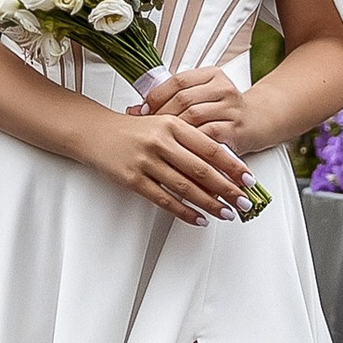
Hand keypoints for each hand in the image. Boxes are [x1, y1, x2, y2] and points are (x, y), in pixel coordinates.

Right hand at [99, 80, 253, 224]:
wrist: (93, 131)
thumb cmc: (132, 129)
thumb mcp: (162, 123)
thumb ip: (188, 139)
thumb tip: (221, 162)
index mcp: (171, 124)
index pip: (209, 147)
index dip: (232, 165)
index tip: (249, 178)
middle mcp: (160, 141)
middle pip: (201, 170)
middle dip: (227, 189)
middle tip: (245, 202)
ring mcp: (145, 161)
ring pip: (185, 187)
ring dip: (209, 204)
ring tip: (226, 214)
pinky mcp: (132, 179)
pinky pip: (163, 199)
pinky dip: (184, 212)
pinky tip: (198, 219)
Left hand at [140, 63, 250, 148]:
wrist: (258, 121)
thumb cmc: (224, 110)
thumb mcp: (203, 96)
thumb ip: (174, 98)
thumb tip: (136, 109)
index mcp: (212, 74)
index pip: (178, 81)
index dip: (157, 96)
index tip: (143, 109)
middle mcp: (223, 88)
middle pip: (183, 99)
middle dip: (161, 115)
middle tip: (148, 129)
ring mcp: (231, 108)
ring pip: (193, 117)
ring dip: (173, 131)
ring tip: (160, 139)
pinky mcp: (236, 130)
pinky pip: (207, 136)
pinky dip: (190, 144)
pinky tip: (179, 150)